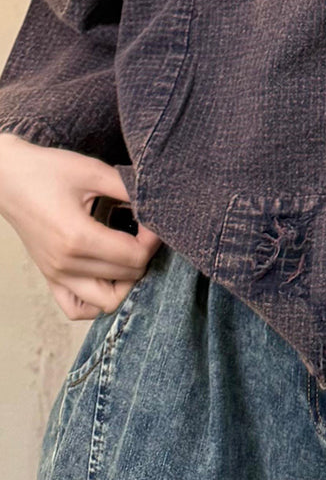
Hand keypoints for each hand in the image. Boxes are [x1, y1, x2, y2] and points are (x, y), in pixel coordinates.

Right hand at [0, 133, 161, 319]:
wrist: (8, 177)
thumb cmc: (45, 171)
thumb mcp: (93, 171)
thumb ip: (128, 189)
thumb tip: (157, 204)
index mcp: (77, 238)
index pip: (134, 257)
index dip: (153, 241)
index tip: (154, 223)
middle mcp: (66, 264)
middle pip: (127, 278)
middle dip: (145, 255)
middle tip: (146, 233)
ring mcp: (56, 274)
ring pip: (107, 301)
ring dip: (127, 282)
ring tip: (130, 255)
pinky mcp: (50, 277)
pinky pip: (77, 308)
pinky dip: (97, 301)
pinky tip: (108, 276)